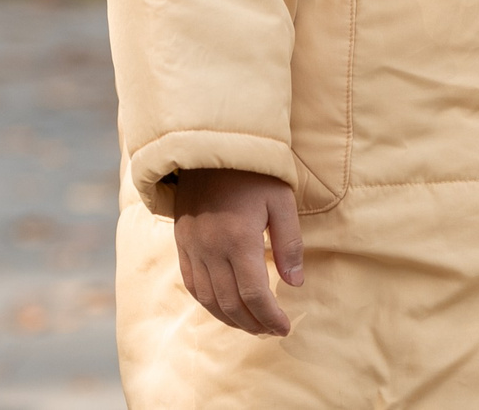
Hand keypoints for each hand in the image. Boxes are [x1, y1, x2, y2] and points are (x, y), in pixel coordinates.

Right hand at [173, 168, 303, 335]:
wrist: (209, 148)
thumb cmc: (254, 172)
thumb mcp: (282, 200)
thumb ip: (289, 243)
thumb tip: (295, 283)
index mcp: (239, 239)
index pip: (254, 294)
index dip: (270, 316)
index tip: (285, 327)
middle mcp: (211, 249)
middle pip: (230, 303)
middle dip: (253, 324)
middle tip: (273, 331)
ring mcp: (192, 248)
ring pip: (209, 300)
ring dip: (231, 319)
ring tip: (253, 326)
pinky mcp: (182, 244)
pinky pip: (193, 285)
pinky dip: (210, 304)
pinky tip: (226, 309)